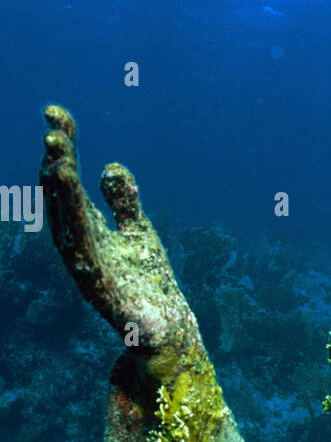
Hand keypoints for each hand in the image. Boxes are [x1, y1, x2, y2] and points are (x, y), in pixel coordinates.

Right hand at [40, 104, 197, 378]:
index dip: (63, 147)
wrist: (167, 328)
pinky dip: (80, 234)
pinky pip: (87, 259)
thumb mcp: (138, 230)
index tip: (55, 112)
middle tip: (53, 132)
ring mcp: (88, 268)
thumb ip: (124, 200)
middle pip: (63, 200)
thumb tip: (110, 165)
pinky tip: (77, 213)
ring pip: (69, 227)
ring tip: (60, 162)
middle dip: (56, 166)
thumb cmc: (148, 282)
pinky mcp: (102, 291)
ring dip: (63, 196)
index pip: (69, 180)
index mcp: (87, 228)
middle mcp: (80, 245)